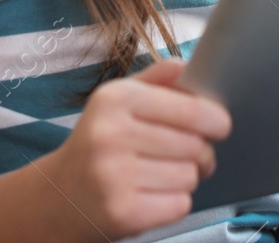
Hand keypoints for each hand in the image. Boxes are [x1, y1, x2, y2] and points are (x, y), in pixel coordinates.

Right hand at [51, 56, 231, 238]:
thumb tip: (189, 65)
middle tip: (186, 154)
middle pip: (195, 145)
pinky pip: (180, 204)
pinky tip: (151, 194)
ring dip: (185, 177)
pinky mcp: (122, 213)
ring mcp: (114, 177)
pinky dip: (174, 202)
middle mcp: (111, 135)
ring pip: (190, 176)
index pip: (192, 110)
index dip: (216, 120)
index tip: (220, 125)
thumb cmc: (99, 142)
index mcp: (116, 99)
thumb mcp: (119, 100)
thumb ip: (157, 79)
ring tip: (160, 174)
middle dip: (199, 152)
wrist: (59, 195)